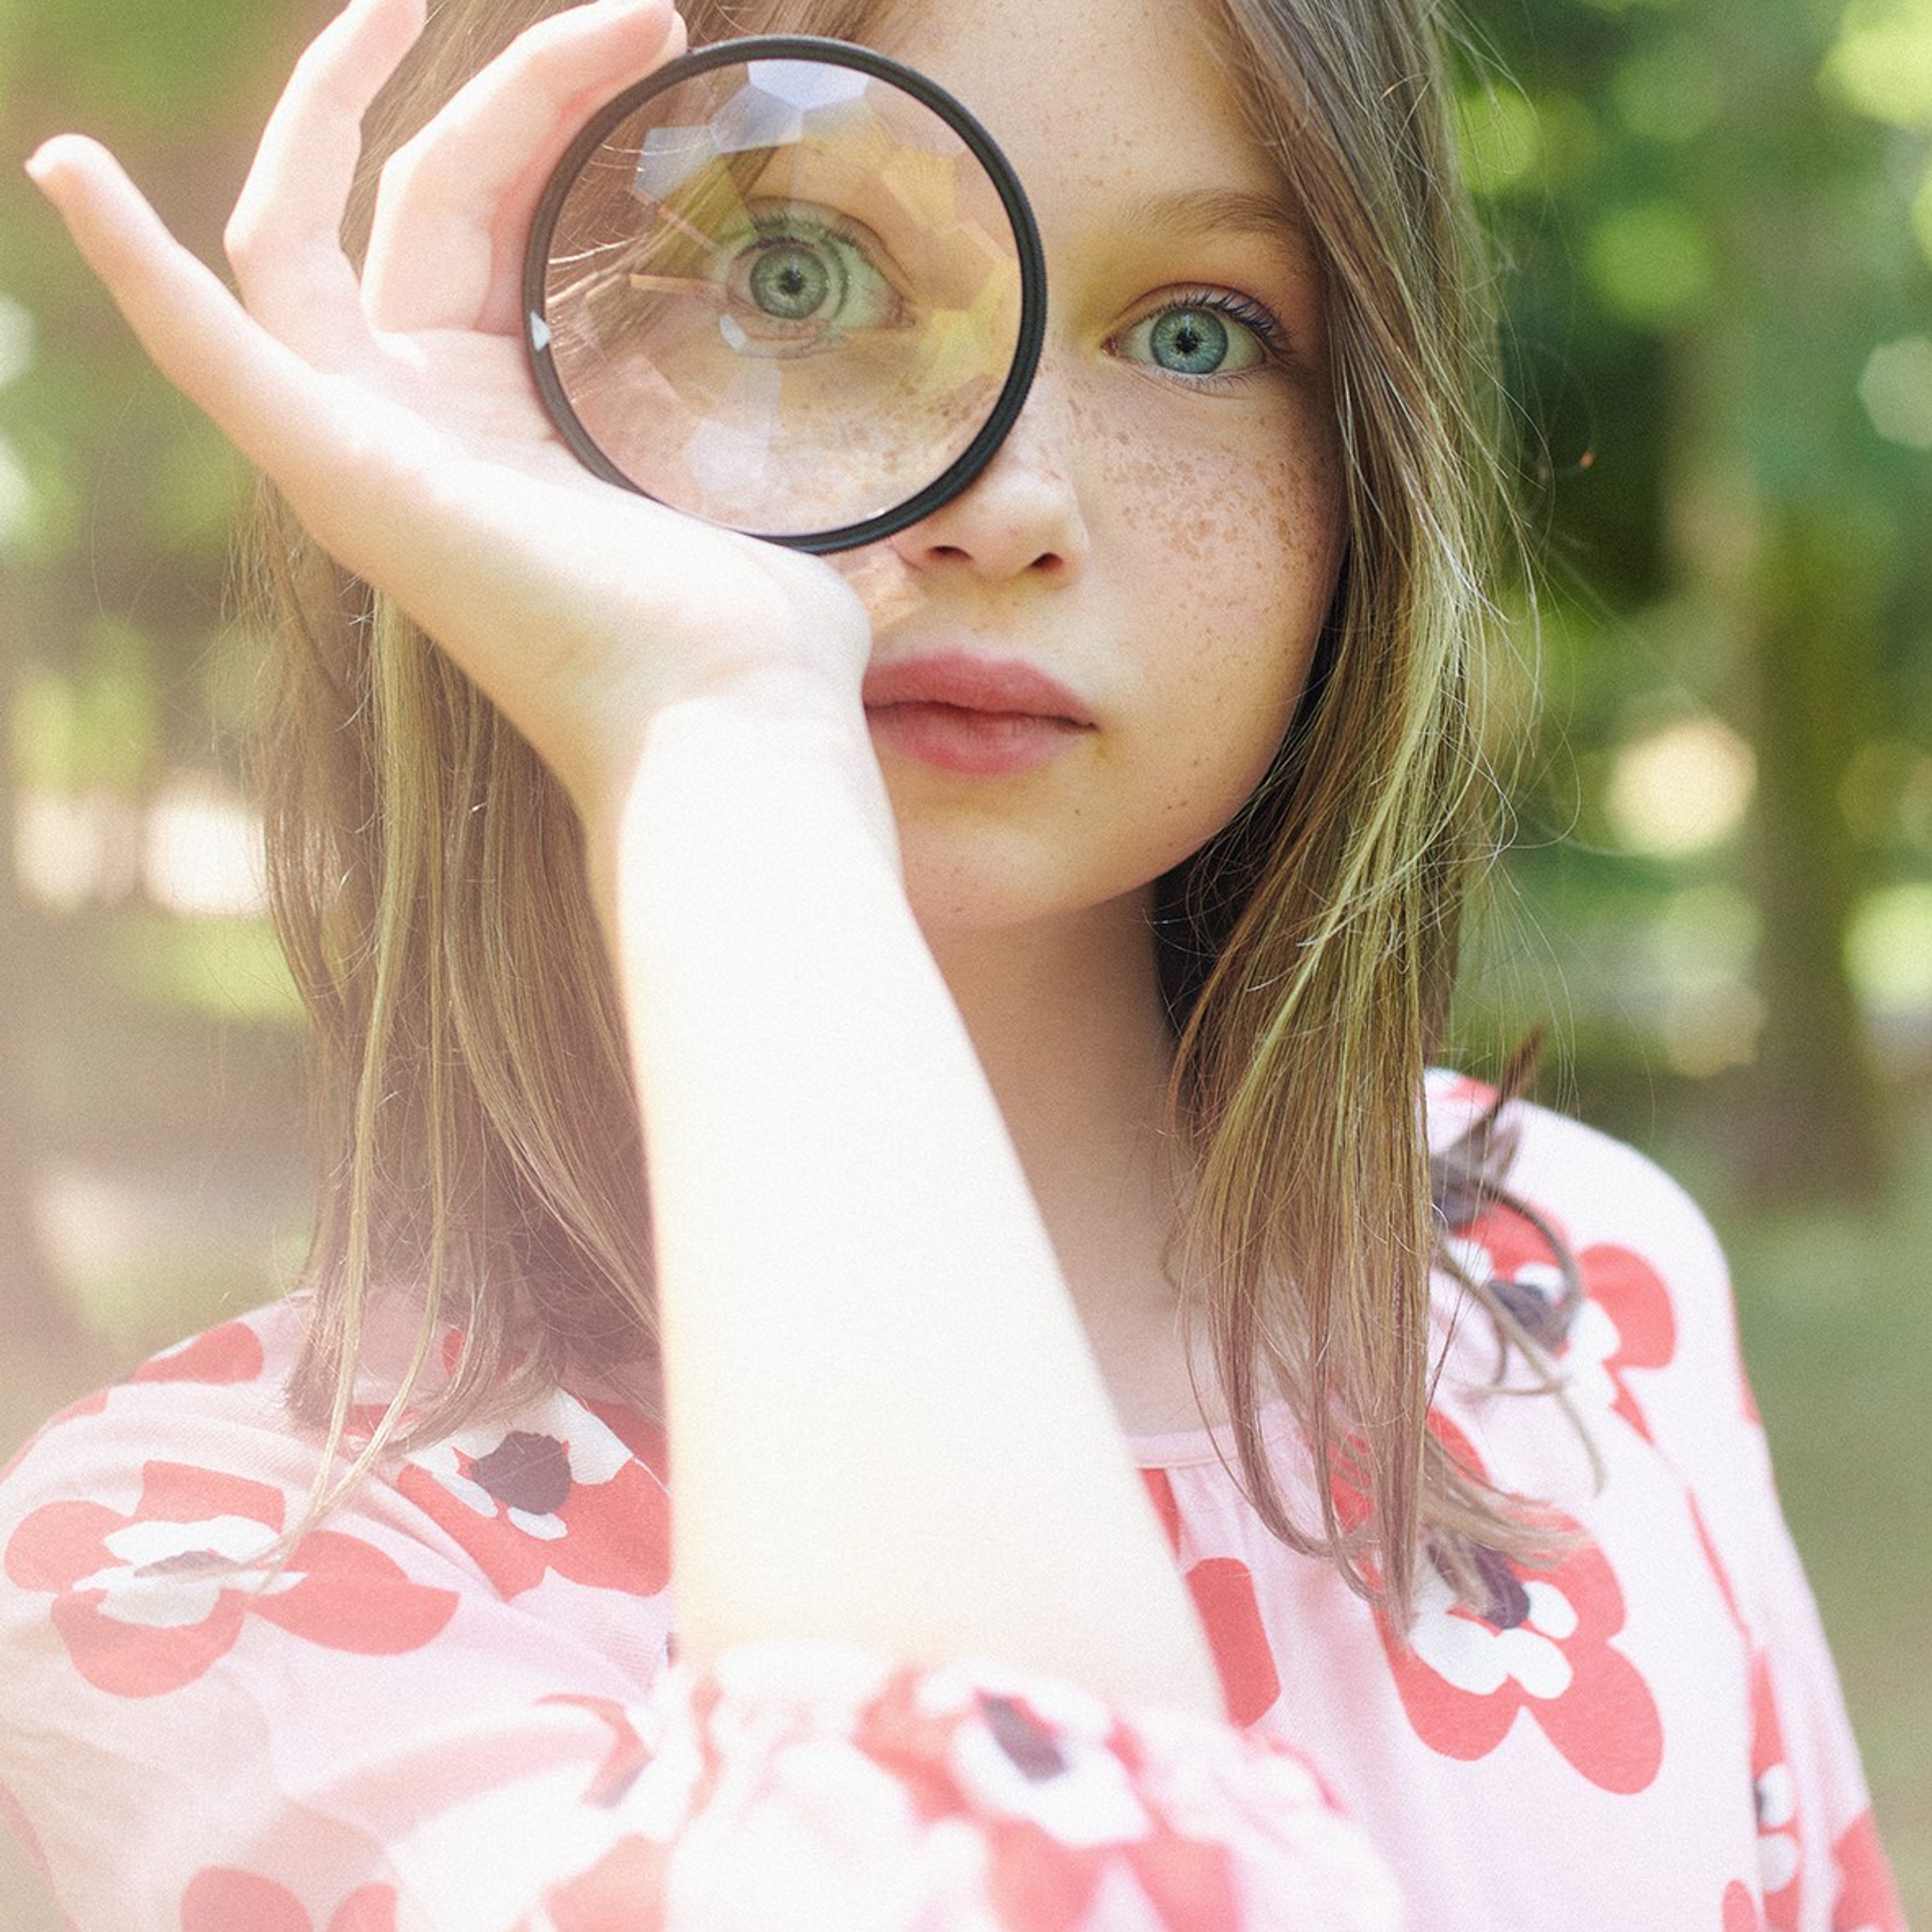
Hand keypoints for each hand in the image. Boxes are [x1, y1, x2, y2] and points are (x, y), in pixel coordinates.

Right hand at [24, 0, 877, 835]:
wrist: (729, 716)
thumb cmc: (756, 641)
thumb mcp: (787, 518)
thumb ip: (819, 498)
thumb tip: (924, 532)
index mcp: (516, 429)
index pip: (490, 228)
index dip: (551, 112)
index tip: (653, 37)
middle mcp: (429, 434)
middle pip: (421, 205)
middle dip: (512, 88)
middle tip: (638, 14)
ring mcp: (370, 452)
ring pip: (307, 238)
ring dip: (334, 106)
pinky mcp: (339, 470)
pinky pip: (205, 349)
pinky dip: (132, 267)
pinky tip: (66, 168)